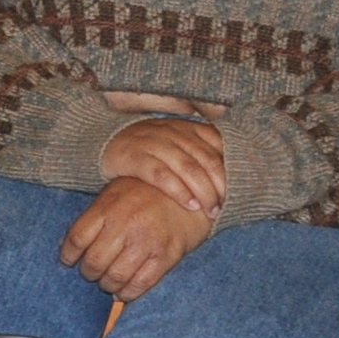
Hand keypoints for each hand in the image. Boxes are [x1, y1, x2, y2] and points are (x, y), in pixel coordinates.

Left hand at [59, 174, 209, 303]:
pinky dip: (127, 293)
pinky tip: (124, 291)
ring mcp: (146, 242)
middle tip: (92, 273)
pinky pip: (140, 284)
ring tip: (108, 282)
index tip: (68, 261)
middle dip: (89, 273)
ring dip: (107, 285)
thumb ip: (96, 216)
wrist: (191, 192)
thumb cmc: (147, 193)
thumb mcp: (116, 194)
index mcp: (108, 208)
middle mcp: (125, 225)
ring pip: (114, 277)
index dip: (68, 255)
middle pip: (94, 262)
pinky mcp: (166, 256)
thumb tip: (72, 247)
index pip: (77, 239)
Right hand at [98, 112, 227, 223]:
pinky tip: (189, 204)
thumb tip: (230, 176)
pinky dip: (178, 190)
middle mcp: (172, 131)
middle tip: (224, 206)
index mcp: (186, 127)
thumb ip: (199, 154)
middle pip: (205, 159)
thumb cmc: (147, 151)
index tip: (236, 190)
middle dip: (219, 185)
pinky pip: (161, 174)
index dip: (230, 169)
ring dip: (203, 190)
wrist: (101, 142)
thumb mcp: (174, 145)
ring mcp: (152, 142)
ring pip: (187, 167)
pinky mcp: (133, 156)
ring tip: (210, 209)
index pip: (217, 146)